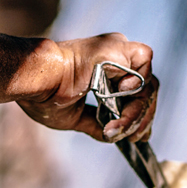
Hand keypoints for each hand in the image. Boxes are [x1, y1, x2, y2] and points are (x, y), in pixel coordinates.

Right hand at [17, 33, 158, 142]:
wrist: (38, 84)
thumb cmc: (45, 97)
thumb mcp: (76, 118)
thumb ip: (96, 124)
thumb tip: (111, 137)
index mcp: (104, 72)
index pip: (137, 93)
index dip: (141, 116)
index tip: (139, 137)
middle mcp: (115, 60)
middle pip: (146, 90)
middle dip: (143, 118)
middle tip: (133, 138)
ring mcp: (118, 53)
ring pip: (147, 83)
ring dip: (137, 111)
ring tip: (118, 128)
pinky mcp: (119, 49)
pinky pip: (144, 64)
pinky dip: (139, 84)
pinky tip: (122, 95)